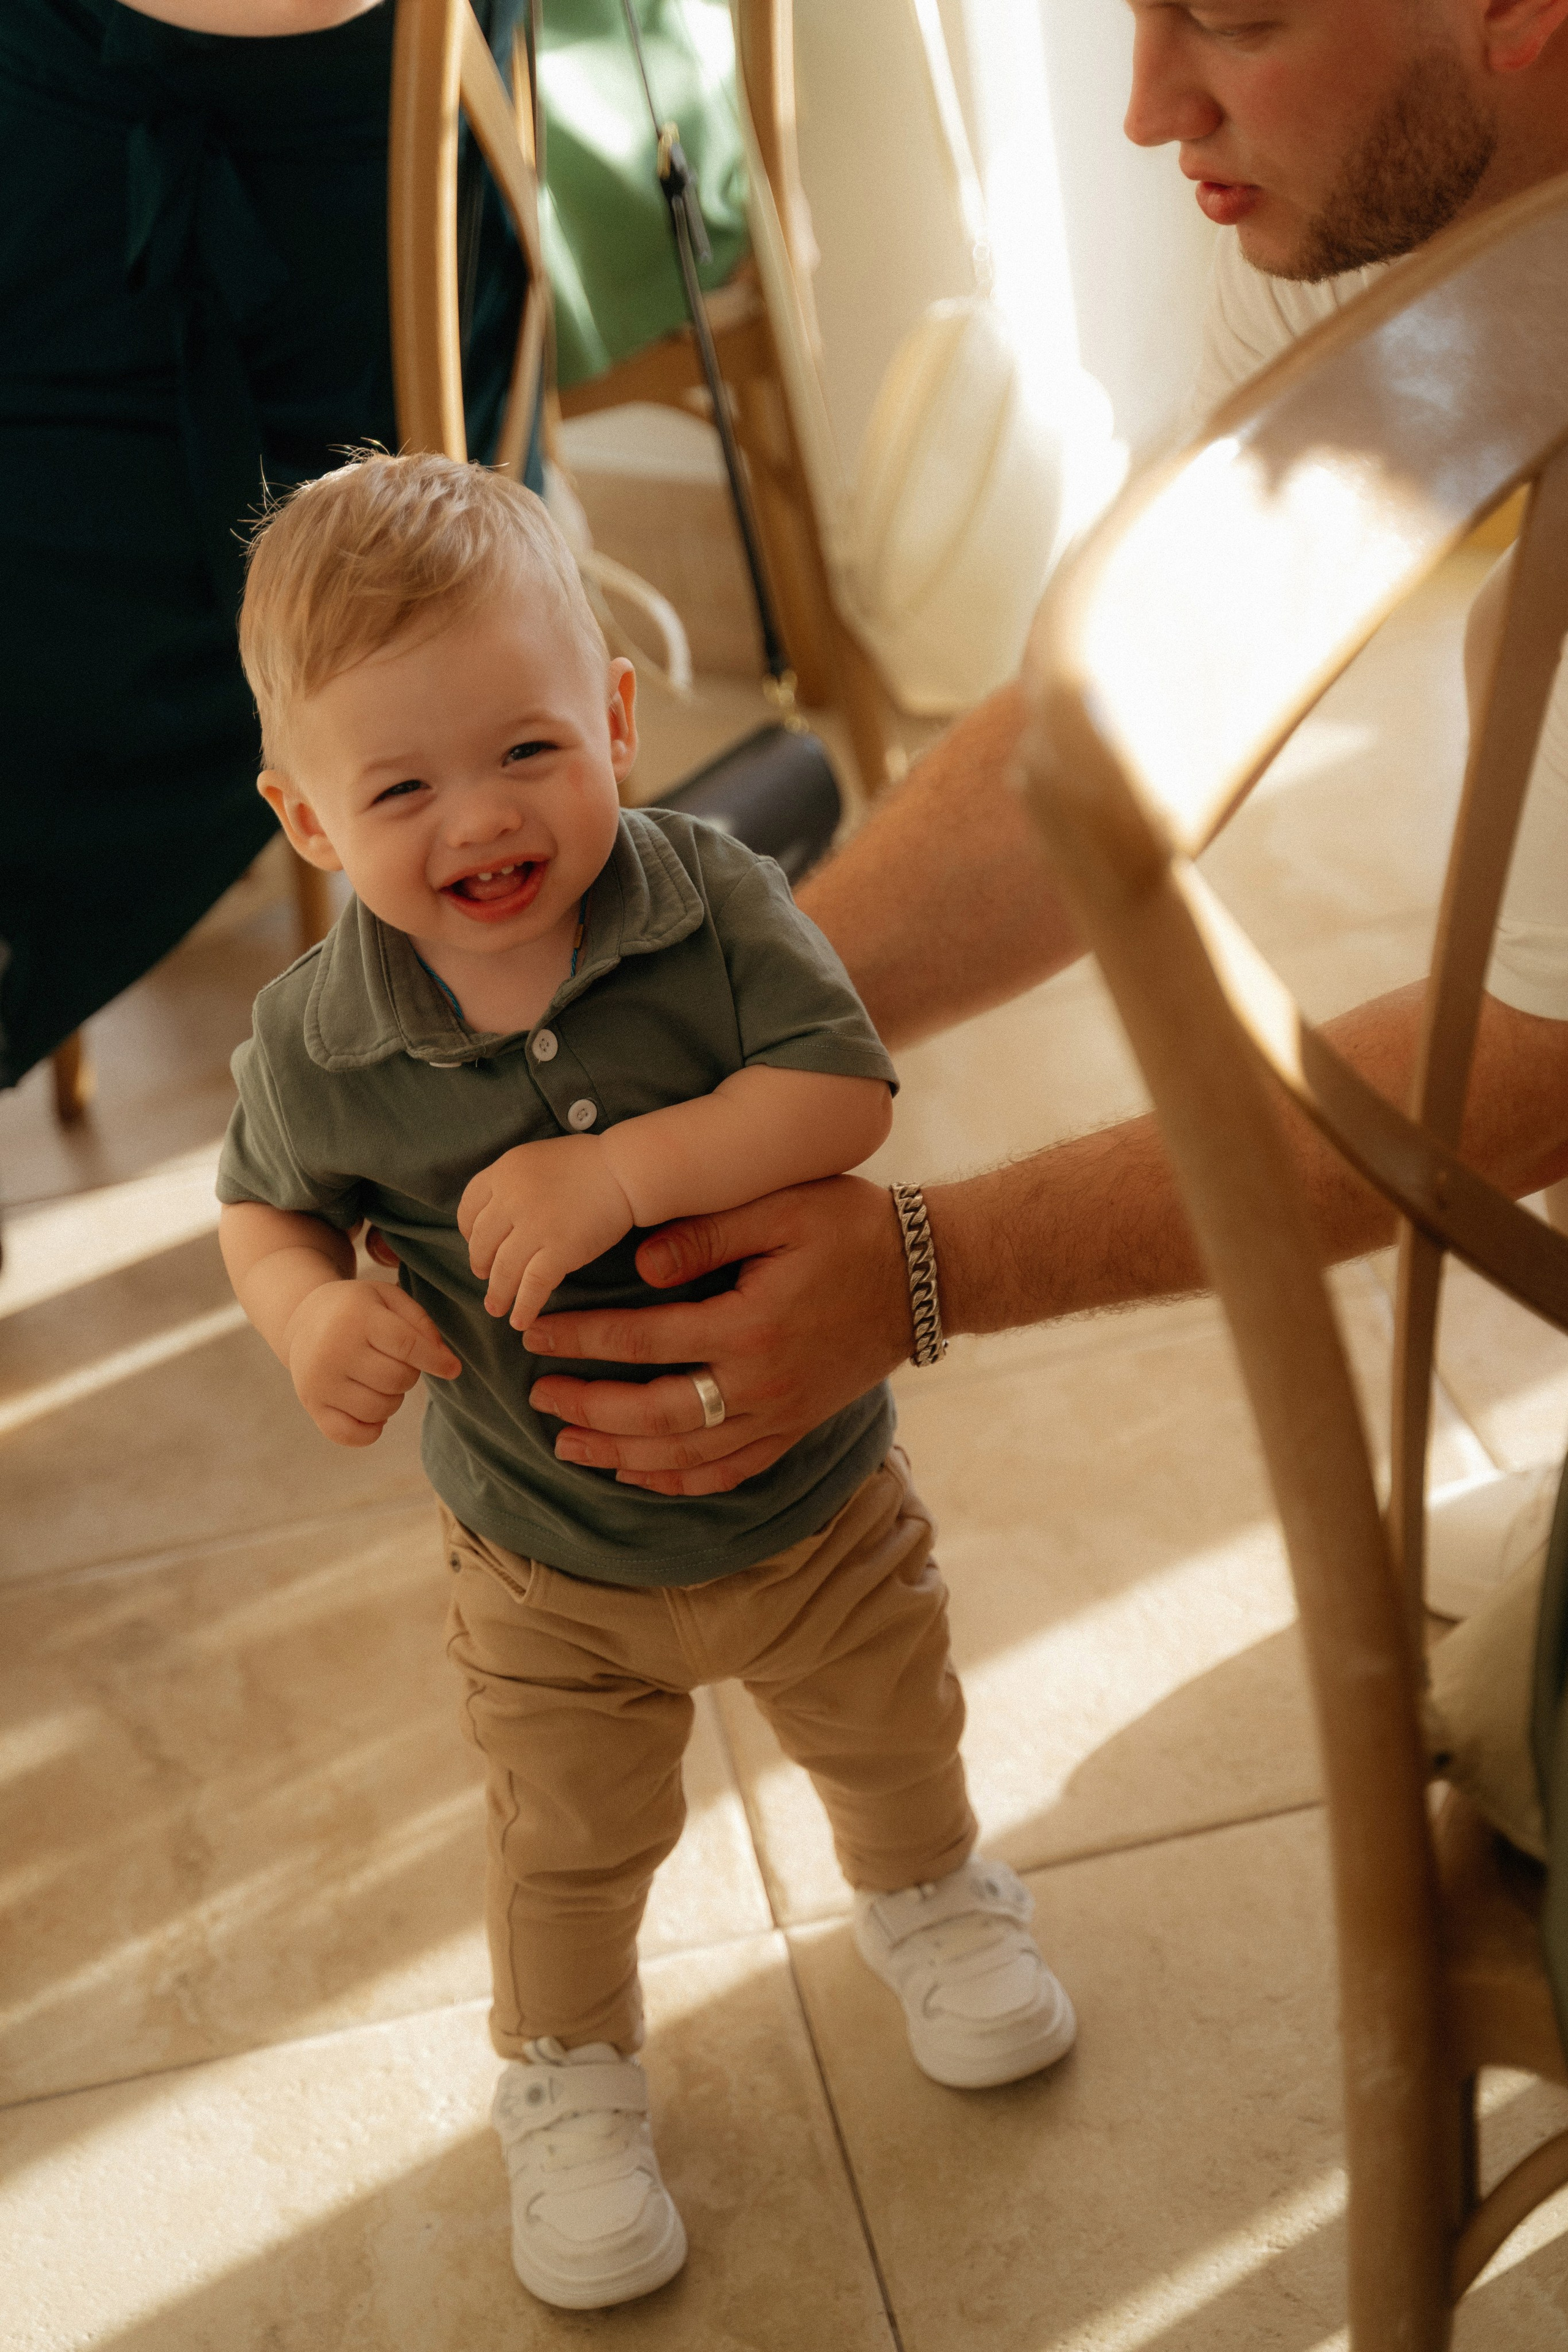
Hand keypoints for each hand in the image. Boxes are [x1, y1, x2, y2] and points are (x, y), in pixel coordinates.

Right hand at [284, 1279, 459, 1447]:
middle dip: (409, 1375)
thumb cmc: (358, 1310)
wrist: (303, 1319)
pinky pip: (350, 1435)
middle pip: (396, 1380)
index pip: (407, 1346)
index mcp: (356, 1317)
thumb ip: (421, 1323)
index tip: (453, 1369)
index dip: (436, 1360)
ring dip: (393, 1400)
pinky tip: (371, 1410)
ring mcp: (319, 1382)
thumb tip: (446, 1362)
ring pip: (379, 1409)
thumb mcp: (388, 1298)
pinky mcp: (312, 1406)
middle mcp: (333, 1350)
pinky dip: (370, 1430)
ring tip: (381, 1381)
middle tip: (397, 1363)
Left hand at [458, 1137, 634, 1330]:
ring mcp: (535, 1224)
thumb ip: (513, 1183)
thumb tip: (498, 1216)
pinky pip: (533, 1285)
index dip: (468, 1232)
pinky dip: (524, 1306)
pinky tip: (520, 1320)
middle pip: (482, 1242)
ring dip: (497, 1293)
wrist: (625, 1171)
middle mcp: (513, 1197)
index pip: (469, 1207)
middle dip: (480, 1264)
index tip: (474, 1245)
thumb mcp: (537, 1160)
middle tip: (485, 1277)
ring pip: (503, 1269)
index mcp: (505, 1170)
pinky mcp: (560, 1249)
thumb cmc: (588, 1165)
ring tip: (495, 1308)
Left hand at [523, 1176, 911, 1493]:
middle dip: (589, 1408)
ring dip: (621, 1455)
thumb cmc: (854, 1228)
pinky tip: (641, 1474)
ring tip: (569, 1445)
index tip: (535, 1332)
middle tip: (538, 1397)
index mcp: (751, 1325)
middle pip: (655, 1413)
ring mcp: (781, 1414)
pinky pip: (731, 1470)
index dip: (582, 1339)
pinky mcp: (797, 1426)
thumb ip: (707, 1232)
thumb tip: (640, 1264)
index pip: (644, 1339)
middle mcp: (762, 1382)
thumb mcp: (782, 1208)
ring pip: (687, 1454)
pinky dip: (681, 1480)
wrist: (930, 1274)